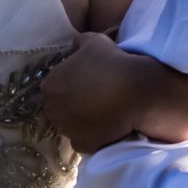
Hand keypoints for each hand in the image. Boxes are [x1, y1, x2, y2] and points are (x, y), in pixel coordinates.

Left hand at [38, 32, 147, 154]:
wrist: (137, 93)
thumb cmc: (113, 64)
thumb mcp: (94, 41)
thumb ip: (78, 43)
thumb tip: (74, 48)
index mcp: (50, 85)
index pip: (56, 85)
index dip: (72, 83)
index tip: (89, 81)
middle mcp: (52, 110)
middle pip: (61, 107)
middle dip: (74, 103)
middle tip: (96, 97)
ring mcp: (67, 130)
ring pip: (71, 125)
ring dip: (83, 120)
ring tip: (104, 111)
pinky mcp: (83, 145)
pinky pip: (84, 140)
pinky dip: (93, 135)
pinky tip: (107, 126)